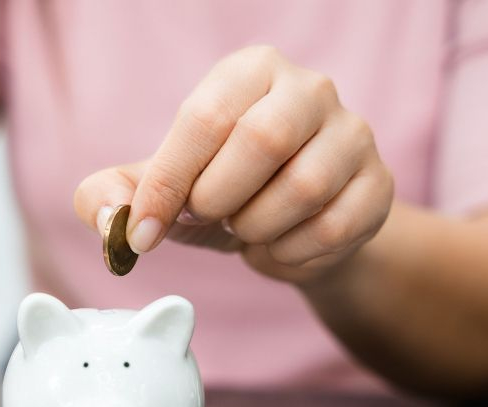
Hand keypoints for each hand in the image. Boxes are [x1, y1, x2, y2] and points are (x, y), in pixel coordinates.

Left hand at [75, 46, 393, 282]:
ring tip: (245, 230)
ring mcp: (354, 134)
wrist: (293, 232)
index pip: (205, 117)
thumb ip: (114, 194)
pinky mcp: (379, 184)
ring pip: (305, 186)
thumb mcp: (163, 190)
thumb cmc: (222, 196)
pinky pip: (334, 228)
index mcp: (249, 72)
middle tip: (206, 220)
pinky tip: (279, 246)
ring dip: (256, 229)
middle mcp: (310, 89)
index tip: (143, 231)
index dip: (167, 182)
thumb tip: (107, 216)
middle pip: (263, 140)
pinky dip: (291, 253)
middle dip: (219, 200)